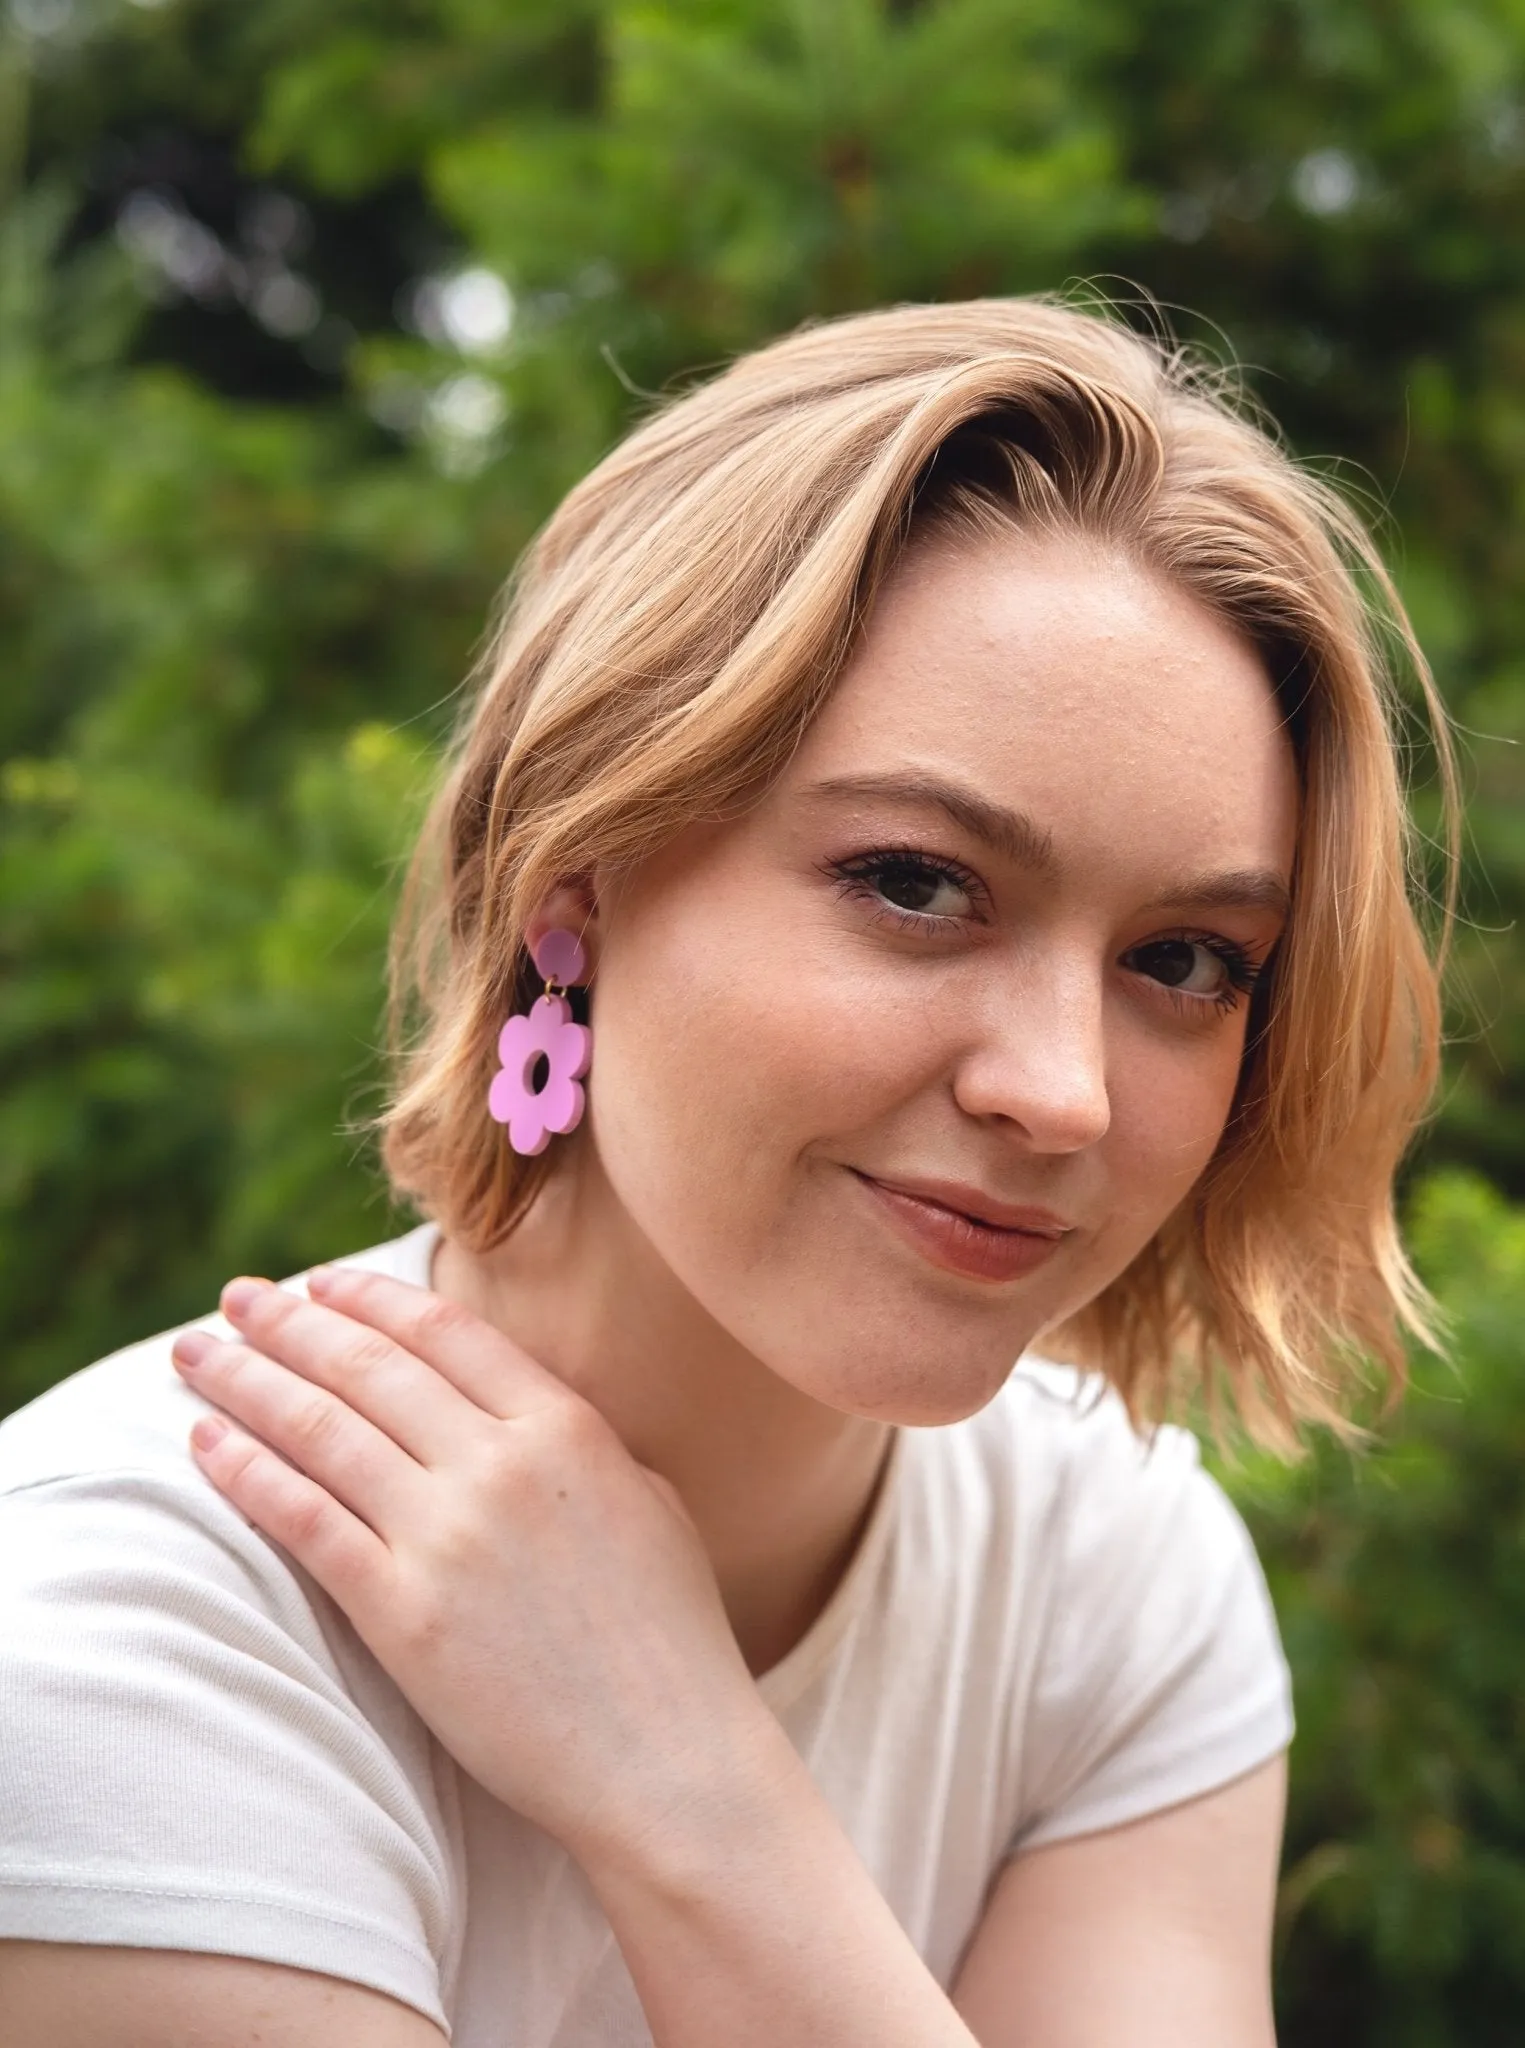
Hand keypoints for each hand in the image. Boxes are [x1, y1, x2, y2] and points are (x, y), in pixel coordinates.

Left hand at [170, 1268, 781, 1868]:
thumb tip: (517, 1410)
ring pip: (322, 1430)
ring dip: (247, 1382)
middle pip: (368, 1368)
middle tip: (233, 1300)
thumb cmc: (670, 1636)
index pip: (443, 1331)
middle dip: (288, 1324)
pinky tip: (205, 1442)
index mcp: (566, 1427)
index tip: (317, 1284)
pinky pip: (305, 1520)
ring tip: (194, 1356)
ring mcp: (447, 1536)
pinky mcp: (402, 1614)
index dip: (369, 1300)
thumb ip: (576, 1441)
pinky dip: (247, 1474)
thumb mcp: (647, 1500)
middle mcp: (499, 1464)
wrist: (664, 1757)